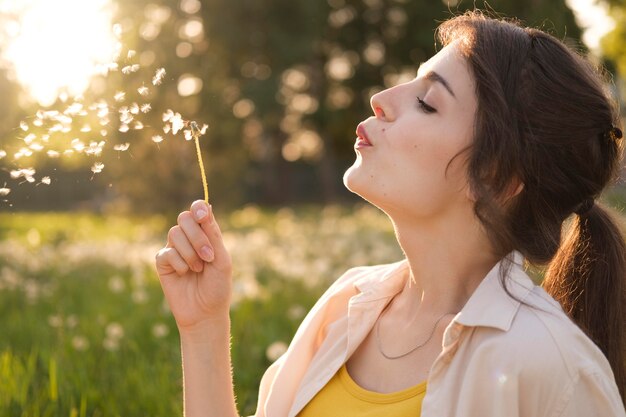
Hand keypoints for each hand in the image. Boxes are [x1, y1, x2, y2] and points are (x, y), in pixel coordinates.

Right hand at [155, 200, 232, 330]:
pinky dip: (179, 264)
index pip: (199, 210)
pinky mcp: (163, 262)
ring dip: (190, 252)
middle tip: (208, 256)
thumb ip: (213, 235)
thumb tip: (207, 207)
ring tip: (198, 269)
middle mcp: (189, 238)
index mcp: (206, 234)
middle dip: (197, 236)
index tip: (203, 217)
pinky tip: (185, 274)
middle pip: (184, 218)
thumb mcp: (221, 260)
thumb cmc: (218, 287)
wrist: (205, 313)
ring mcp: (174, 249)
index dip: (198, 209)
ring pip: (174, 233)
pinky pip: (167, 253)